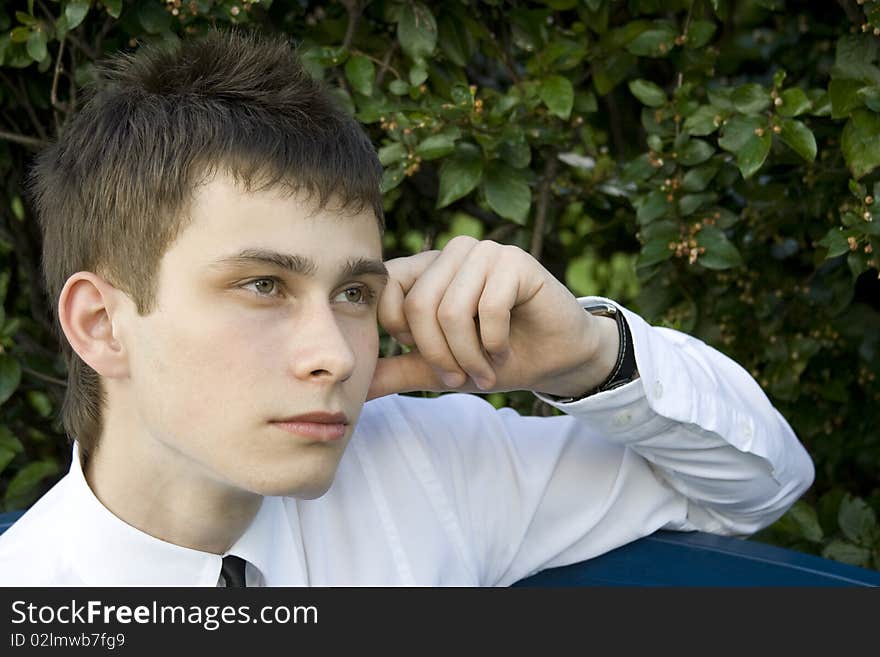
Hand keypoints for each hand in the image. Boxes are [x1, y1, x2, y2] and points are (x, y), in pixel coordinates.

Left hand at [366, 237, 620, 399]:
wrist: (554, 358)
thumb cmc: (495, 357)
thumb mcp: (437, 369)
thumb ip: (396, 370)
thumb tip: (354, 388)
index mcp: (425, 269)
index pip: (387, 292)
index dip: (405, 337)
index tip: (433, 363)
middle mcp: (451, 254)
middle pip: (419, 306)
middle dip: (439, 355)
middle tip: (460, 377)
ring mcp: (484, 252)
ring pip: (452, 310)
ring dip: (468, 354)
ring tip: (485, 368)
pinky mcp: (515, 261)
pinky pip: (488, 308)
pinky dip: (494, 342)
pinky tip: (505, 349)